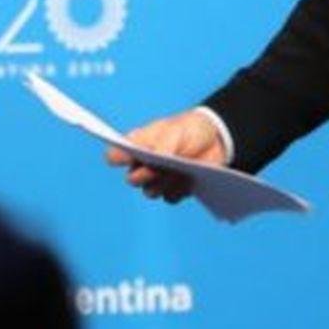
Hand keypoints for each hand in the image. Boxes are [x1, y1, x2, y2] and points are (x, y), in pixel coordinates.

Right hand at [106, 109, 228, 203]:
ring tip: (181, 172)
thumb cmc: (189, 129)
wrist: (214, 139)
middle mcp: (143, 164)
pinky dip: (179, 190)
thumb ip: (162, 147)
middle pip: (132, 180)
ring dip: (164, 184)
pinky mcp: (173, 189)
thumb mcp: (175, 132)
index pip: (114, 156)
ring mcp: (157, 179)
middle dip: (147, 175)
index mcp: (137, 145)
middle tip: (161, 167)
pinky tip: (190, 180)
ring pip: (150, 192)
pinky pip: (170, 198)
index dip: (118, 158)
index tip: (132, 157)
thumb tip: (152, 164)